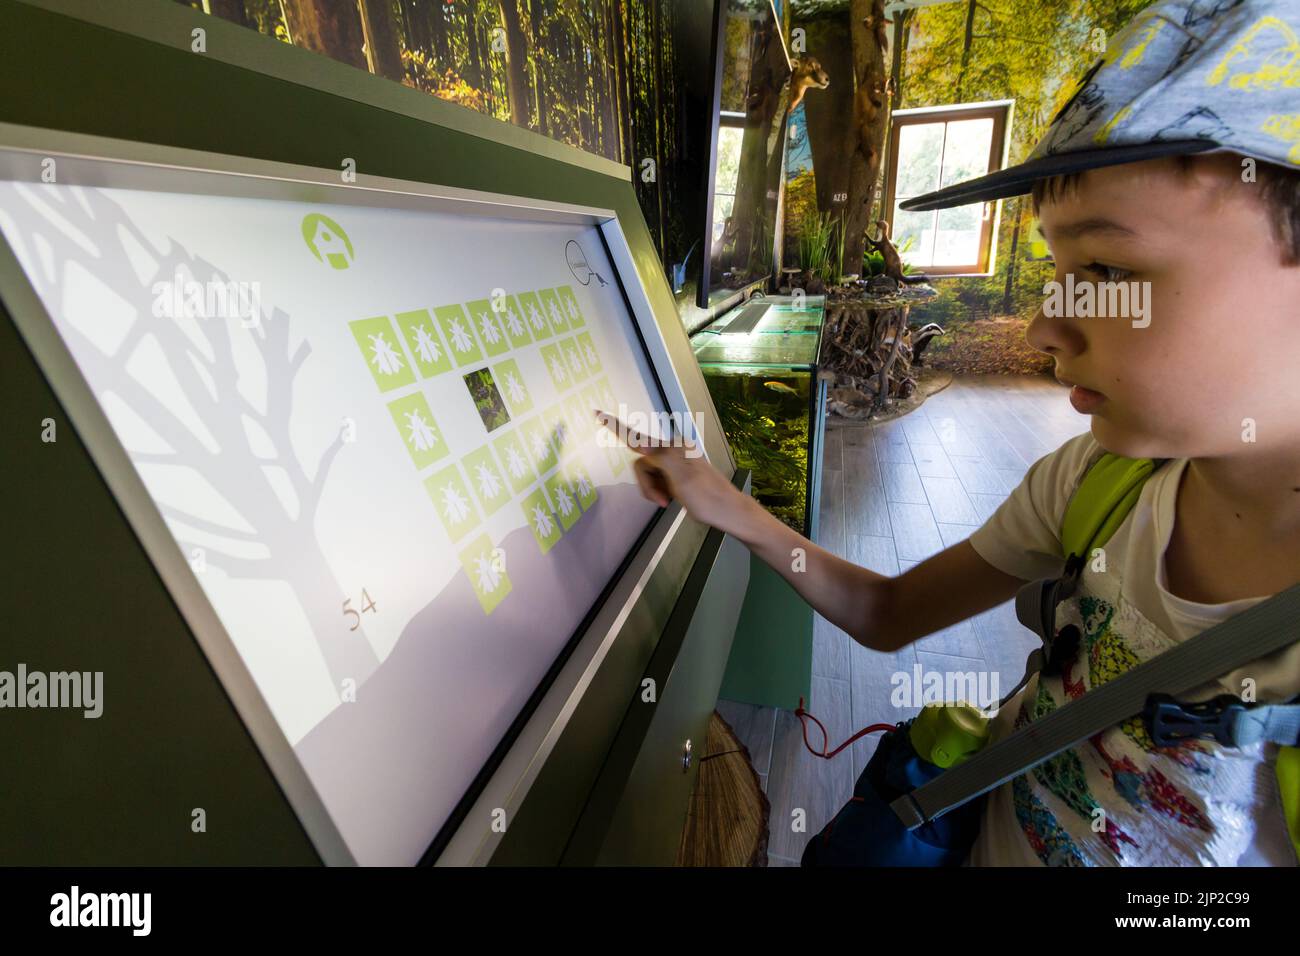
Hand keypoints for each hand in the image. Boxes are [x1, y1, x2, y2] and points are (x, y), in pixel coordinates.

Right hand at [595, 409, 749, 532]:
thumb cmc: (706, 497)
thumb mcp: (681, 477)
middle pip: (642, 463)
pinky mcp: (677, 475)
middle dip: (647, 484)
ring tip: (668, 501)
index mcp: (672, 449)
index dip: (616, 428)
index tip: (597, 413)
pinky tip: (672, 499)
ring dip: (653, 490)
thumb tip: (640, 443)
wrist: (728, 512)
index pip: (638, 438)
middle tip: (661, 501)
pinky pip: (657, 480)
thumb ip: (659, 457)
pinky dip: (659, 491)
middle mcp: (673, 451)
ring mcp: (675, 464)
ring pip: (648, 474)